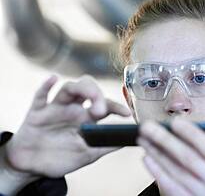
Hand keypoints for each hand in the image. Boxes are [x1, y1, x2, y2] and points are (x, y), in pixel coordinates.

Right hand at [5, 75, 131, 177]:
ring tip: (90, 96)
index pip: (105, 105)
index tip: (126, 114)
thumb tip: (128, 139)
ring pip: (69, 88)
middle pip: (88, 88)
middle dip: (97, 94)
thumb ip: (106, 146)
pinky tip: (53, 79)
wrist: (33, 168)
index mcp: (87, 118)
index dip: (116, 107)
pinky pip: (40, 96)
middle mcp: (74, 109)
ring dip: (81, 89)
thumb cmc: (62, 158)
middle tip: (100, 110)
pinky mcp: (37, 112)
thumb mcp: (88, 155)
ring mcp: (56, 108)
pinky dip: (46, 86)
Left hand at [137, 118, 204, 195]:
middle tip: (149, 127)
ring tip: (144, 139)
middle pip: (189, 159)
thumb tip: (179, 131)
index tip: (175, 122)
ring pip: (176, 171)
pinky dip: (157, 171)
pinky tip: (148, 158)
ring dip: (157, 153)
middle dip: (166, 140)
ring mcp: (202, 195)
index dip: (194, 135)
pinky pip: (170, 186)